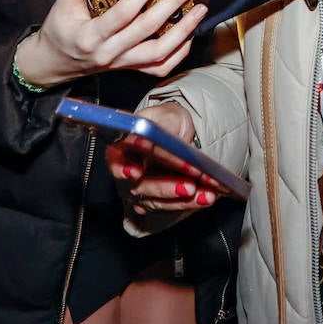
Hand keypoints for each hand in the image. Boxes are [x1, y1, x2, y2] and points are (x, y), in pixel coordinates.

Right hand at [14, 0, 205, 88]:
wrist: (54, 64)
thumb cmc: (59, 31)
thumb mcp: (62, 2)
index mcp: (91, 36)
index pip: (124, 13)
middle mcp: (109, 53)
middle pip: (148, 30)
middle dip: (174, 4)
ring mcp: (122, 64)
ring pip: (160, 53)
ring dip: (183, 31)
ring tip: (199, 10)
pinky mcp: (130, 69)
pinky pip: (160, 67)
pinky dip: (179, 53)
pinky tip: (189, 35)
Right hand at [104, 102, 220, 214]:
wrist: (185, 133)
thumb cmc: (169, 122)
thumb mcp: (167, 116)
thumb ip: (158, 127)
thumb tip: (143, 139)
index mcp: (123, 148)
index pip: (115, 160)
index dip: (122, 167)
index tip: (135, 172)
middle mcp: (129, 174)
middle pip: (140, 187)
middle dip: (164, 187)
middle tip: (188, 185)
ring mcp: (144, 191)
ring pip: (159, 202)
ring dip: (184, 200)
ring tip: (206, 194)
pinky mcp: (162, 202)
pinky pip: (174, 207)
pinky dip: (193, 203)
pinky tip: (207, 197)